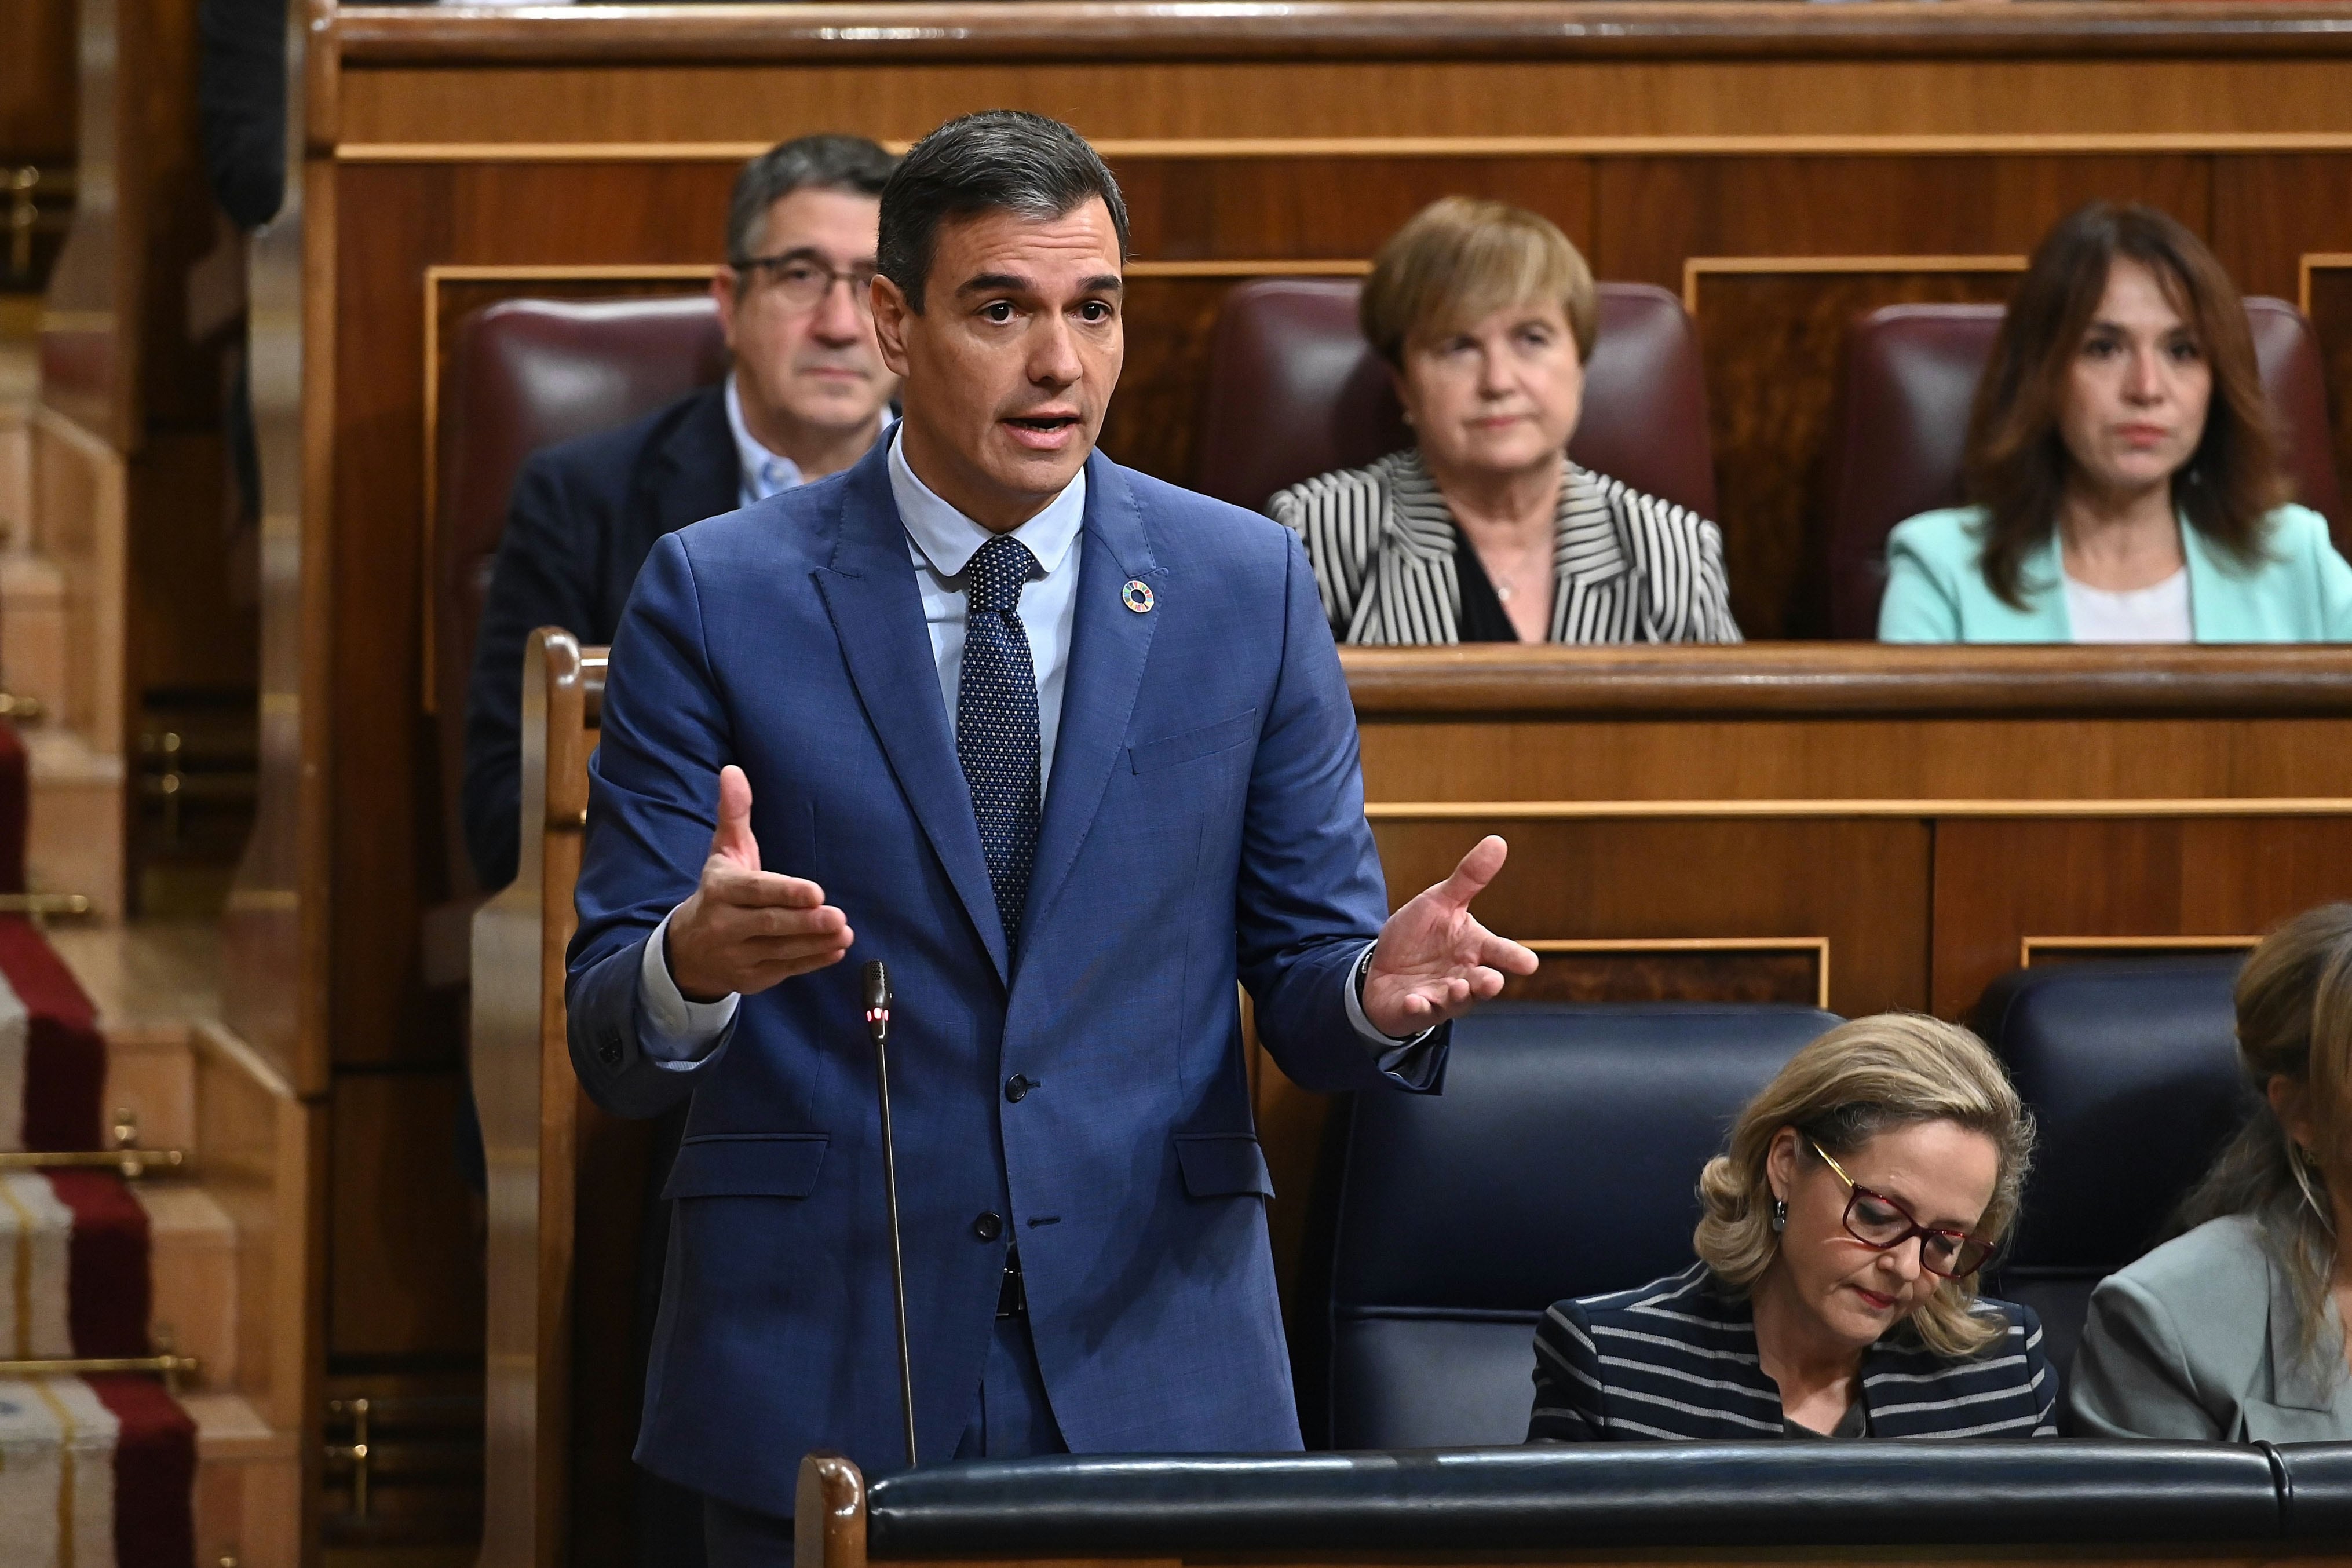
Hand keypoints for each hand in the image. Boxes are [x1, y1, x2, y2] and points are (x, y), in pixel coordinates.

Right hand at [664, 765, 852, 1000]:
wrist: (687, 950)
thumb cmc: (718, 891)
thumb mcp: (723, 851)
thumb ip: (734, 813)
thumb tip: (732, 771)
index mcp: (720, 890)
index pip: (755, 891)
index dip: (785, 892)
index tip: (815, 891)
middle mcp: (724, 925)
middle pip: (769, 924)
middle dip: (805, 922)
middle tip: (838, 916)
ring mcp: (737, 956)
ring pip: (780, 950)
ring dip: (814, 943)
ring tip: (844, 932)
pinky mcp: (750, 978)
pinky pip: (784, 969)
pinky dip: (811, 962)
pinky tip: (835, 950)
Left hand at [1362, 835, 1537, 1036]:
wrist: (1382, 967)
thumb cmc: (1419, 936)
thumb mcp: (1439, 902)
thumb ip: (1469, 878)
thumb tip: (1498, 841)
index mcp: (1474, 948)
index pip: (1500, 952)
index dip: (1514, 958)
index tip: (1528, 964)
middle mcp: (1464, 976)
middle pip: (1483, 983)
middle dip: (1488, 983)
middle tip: (1492, 980)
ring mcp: (1442, 996)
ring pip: (1456, 1001)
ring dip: (1457, 995)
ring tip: (1455, 987)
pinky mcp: (1417, 1010)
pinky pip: (1420, 1012)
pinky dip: (1418, 1007)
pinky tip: (1414, 1000)